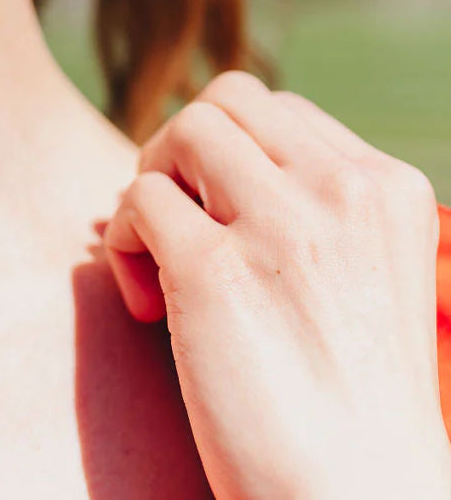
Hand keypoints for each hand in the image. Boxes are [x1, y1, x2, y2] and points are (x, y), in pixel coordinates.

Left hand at [102, 70, 450, 499]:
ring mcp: (279, 225)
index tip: (226, 224)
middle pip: (229, 101)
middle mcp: (342, 192)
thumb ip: (314, 208)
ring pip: (184, 131)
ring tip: (159, 260)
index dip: (235, 157)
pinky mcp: (212, 272)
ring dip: (153, 183)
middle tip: (181, 225)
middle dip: (187, 151)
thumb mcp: (365, 276)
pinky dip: (123, 242)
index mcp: (389, 190)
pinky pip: (138, 200)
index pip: (282, 113)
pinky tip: (146, 308)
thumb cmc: (352, 409)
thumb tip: (205, 157)